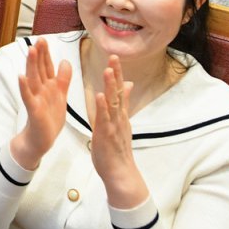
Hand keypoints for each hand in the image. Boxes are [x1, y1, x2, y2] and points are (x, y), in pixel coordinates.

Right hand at [9, 38, 70, 169]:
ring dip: (31, 65)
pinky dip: (24, 87)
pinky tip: (20, 77)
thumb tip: (65, 61)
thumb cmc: (50, 118)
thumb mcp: (60, 96)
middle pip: (39, 69)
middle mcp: (40, 90)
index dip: (46, 54)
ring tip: (31, 50)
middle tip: (38, 39)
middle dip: (39, 54)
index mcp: (48, 86)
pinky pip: (28, 97)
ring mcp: (35, 98)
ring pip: (33, 79)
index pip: (46, 66)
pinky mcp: (33, 109)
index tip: (44, 40)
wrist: (42, 139)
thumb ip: (63, 79)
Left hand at [87, 54, 146, 206]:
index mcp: (120, 114)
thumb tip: (128, 84)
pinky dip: (103, 108)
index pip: (119, 89)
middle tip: (113, 56)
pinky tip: (100, 97)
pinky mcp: (106, 135)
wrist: (120, 172)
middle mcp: (119, 117)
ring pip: (113, 103)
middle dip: (115, 74)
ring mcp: (114, 125)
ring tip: (108, 70)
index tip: (114, 56)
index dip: (117, 73)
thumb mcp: (121, 122)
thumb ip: (123, 103)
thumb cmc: (117, 147)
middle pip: (118, 92)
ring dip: (110, 87)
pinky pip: (104, 120)